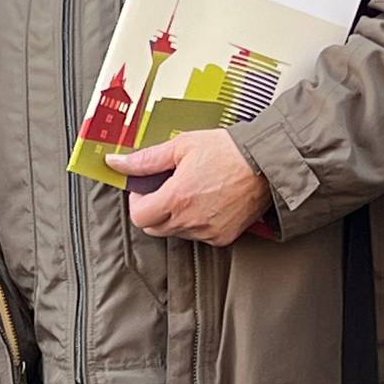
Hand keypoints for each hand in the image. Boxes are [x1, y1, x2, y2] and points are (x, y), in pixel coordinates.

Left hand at [106, 130, 269, 244]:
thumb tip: (117, 163)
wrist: (266, 164)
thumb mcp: (181, 146)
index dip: (137, 201)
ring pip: (175, 232)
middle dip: (153, 209)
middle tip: (165, 188)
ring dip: (174, 216)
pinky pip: (198, 236)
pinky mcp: (223, 237)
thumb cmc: (228, 151)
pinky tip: (206, 202)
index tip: (145, 188)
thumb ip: (146, 159)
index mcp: (176, 198)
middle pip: (154, 227)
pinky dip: (196, 223)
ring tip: (191, 191)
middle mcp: (190, 220)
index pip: (139, 217)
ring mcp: (207, 232)